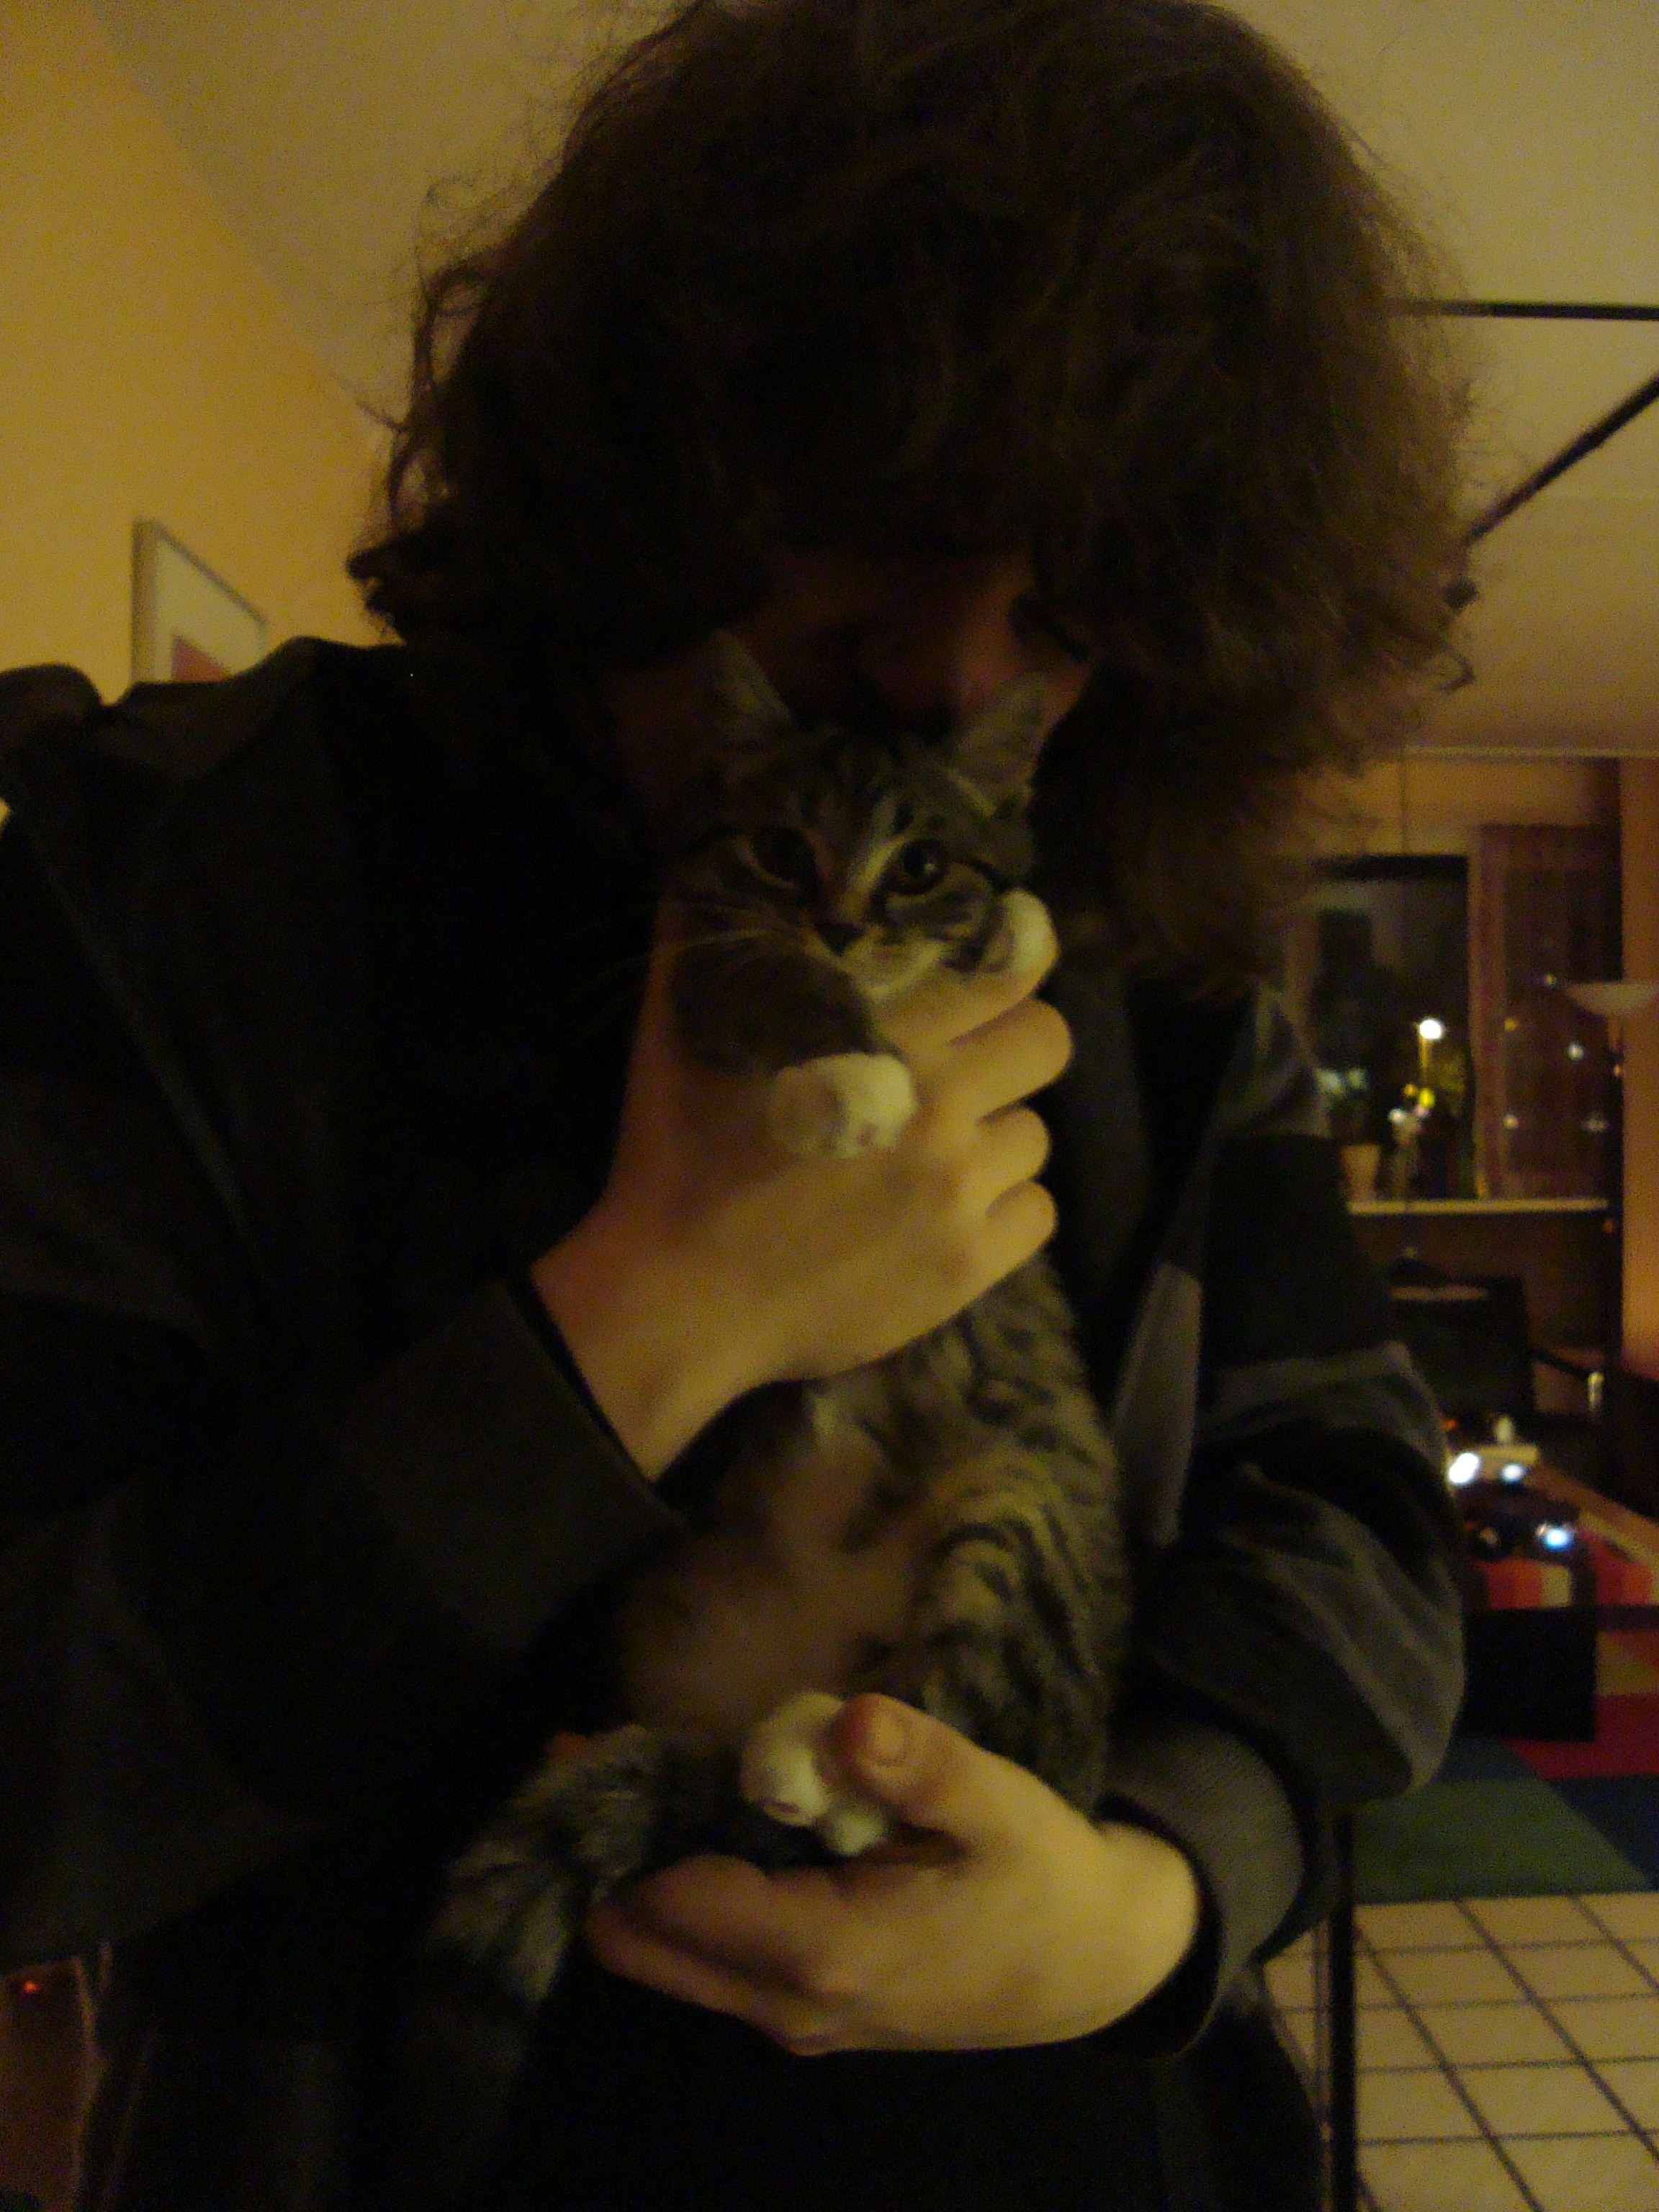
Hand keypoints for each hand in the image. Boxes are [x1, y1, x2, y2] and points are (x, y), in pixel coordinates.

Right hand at [531, 904, 1071, 1473]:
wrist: (676, 1302)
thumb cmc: (676, 1156)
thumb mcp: (679, 1030)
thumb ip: (705, 935)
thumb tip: (716, 854)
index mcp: (884, 1037)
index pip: (1010, 970)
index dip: (1014, 963)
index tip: (999, 970)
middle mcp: (942, 1106)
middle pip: (1048, 1043)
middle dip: (1013, 1046)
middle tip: (966, 1067)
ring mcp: (961, 1192)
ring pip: (1036, 1135)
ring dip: (994, 1136)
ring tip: (936, 1154)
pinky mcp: (970, 1266)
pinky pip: (1037, 1215)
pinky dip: (1002, 1210)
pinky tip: (946, 1214)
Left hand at [583, 1695, 1203, 2053]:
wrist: (1094, 1965)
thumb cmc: (1042, 1877)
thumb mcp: (999, 1804)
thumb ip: (921, 1763)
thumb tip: (848, 1720)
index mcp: (827, 1952)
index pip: (675, 1900)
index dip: (622, 1826)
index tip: (586, 1749)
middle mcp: (788, 2004)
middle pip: (643, 1945)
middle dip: (606, 1854)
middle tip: (591, 1757)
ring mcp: (793, 2019)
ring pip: (666, 1962)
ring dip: (635, 1877)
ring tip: (631, 1776)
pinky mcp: (804, 2012)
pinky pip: (704, 1962)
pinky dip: (675, 1899)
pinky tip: (692, 1821)